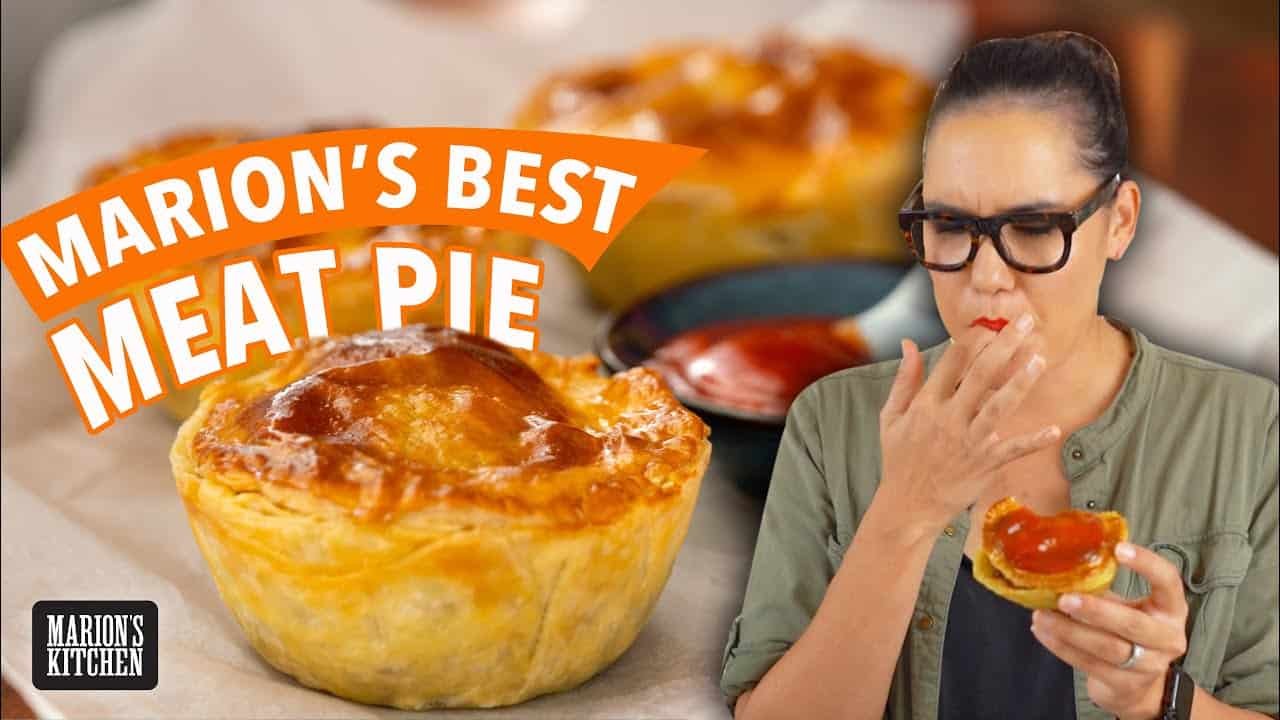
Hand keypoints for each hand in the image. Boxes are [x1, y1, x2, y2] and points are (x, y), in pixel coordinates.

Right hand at [877, 313, 1058, 531]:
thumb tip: (909, 343)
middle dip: (1004, 345)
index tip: (989, 322)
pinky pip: (1013, 449)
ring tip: (1039, 359)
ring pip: (999, 405)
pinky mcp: (985, 463)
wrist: (908, 505)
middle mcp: (949, 419)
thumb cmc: (900, 458)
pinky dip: (1033, 440)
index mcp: (926, 405)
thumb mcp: (891, 416)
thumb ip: (904, 378)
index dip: (972, 339)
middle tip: (1024, 323)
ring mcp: (969, 441)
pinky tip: (1054, 429)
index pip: (951, 362)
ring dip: (1021, 381)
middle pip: (980, 374)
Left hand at [1031, 542, 1189, 719]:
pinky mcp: (1126, 685)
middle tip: (1064, 598)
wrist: (1137, 686)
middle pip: (1133, 624)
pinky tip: (1042, 631)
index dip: (1147, 564)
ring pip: (1107, 647)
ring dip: (1069, 630)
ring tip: (1041, 615)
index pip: (1168, 582)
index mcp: (1171, 609)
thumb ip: (1103, 587)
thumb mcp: (1126, 607)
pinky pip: (1090, 664)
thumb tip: (1060, 562)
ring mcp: (1149, 665)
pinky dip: (1062, 647)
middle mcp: (1168, 638)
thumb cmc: (1127, 633)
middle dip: (1096, 610)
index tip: (1118, 549)